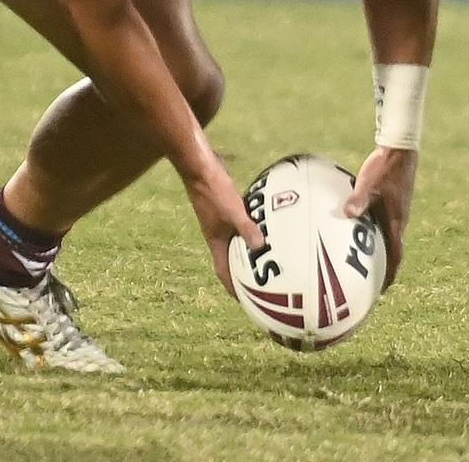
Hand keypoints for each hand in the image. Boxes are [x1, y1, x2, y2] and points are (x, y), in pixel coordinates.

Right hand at [184, 156, 264, 296]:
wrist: (199, 167)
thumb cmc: (212, 190)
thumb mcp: (232, 211)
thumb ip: (246, 228)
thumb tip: (262, 247)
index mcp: (215, 240)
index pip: (224, 272)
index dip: (234, 288)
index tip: (247, 300)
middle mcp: (217, 235)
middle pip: (231, 260)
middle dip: (244, 273)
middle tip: (263, 282)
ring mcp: (220, 221)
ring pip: (236, 243)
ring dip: (248, 251)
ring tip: (268, 258)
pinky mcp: (225, 208)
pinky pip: (240, 226)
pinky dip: (250, 231)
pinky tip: (265, 228)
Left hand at [344, 146, 417, 289]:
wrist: (400, 150)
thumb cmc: (385, 166)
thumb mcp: (369, 183)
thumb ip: (359, 199)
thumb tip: (348, 214)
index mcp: (396, 222)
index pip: (395, 257)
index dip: (389, 275)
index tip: (380, 292)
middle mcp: (398, 221)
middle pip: (391, 251)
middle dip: (382, 269)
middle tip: (368, 283)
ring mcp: (395, 211)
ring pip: (386, 238)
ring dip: (377, 252)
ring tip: (362, 262)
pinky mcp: (391, 202)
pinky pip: (381, 224)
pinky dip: (372, 233)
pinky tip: (356, 230)